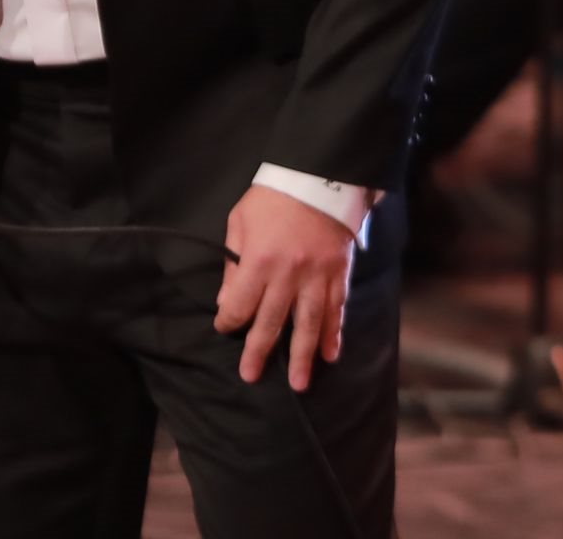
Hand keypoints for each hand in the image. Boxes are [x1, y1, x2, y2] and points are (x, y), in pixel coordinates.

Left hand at [214, 184, 354, 391]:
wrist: (316, 177)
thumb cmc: (271, 199)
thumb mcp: (240, 222)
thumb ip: (232, 262)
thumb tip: (226, 300)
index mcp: (258, 260)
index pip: (240, 303)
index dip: (229, 320)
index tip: (224, 328)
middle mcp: (288, 275)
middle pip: (272, 321)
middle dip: (259, 351)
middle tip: (250, 376)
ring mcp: (316, 277)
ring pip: (309, 325)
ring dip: (303, 356)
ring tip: (299, 384)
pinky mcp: (338, 274)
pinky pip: (336, 310)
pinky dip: (334, 335)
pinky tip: (331, 355)